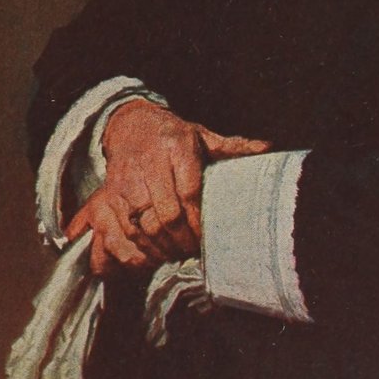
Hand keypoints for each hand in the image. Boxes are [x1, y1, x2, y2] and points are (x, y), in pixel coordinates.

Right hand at [65, 99, 269, 275]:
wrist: (130, 125)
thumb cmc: (172, 135)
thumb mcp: (202, 136)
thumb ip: (232, 146)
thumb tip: (267, 148)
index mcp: (177, 147)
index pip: (189, 192)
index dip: (199, 221)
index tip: (208, 237)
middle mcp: (150, 163)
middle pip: (166, 214)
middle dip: (182, 240)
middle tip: (193, 251)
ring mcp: (128, 179)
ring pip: (143, 225)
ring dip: (162, 247)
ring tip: (177, 254)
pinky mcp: (111, 193)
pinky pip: (124, 228)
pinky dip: (140, 247)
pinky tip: (155, 252)